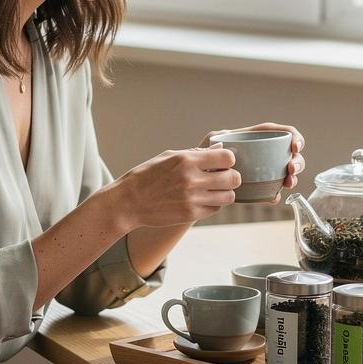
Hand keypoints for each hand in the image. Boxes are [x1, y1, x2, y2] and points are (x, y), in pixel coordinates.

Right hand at [116, 146, 240, 227]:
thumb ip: (196, 153)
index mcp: (187, 160)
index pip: (227, 158)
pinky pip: (215, 209)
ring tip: (214, 190)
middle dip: (231, 177)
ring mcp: (192, 198)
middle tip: (223, 177)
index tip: (223, 162)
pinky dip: (213, 204)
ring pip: (228, 197)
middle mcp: (192, 179)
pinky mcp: (190, 214)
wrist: (128, 202)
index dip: (228, 160)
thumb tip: (220, 149)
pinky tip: (203, 199)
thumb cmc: (147, 175)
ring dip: (225, 193)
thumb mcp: (169, 157)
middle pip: (233, 178)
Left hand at [199, 122, 305, 193]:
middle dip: (298, 161)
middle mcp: (261, 153)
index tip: (296, 146)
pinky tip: (273, 197)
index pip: (279, 132)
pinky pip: (272, 191)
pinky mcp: (257, 188)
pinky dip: (275, 194)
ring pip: (286, 173)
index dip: (294, 137)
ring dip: (293, 178)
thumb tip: (223, 144)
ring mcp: (261, 171)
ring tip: (288, 183)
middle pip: (289, 154)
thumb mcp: (207, 145)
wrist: (195, 183)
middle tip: (292, 170)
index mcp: (253, 138)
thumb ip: (214, 141)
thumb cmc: (200, 159)